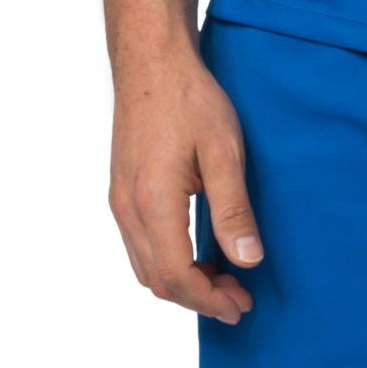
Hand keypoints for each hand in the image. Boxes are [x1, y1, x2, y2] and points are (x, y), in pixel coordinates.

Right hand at [107, 43, 263, 318]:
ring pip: (145, 267)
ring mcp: (119, 200)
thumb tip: (248, 261)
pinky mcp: (121, 192)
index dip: (210, 300)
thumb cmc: (188, 98)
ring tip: (223, 280)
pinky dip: (168, 263)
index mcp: (152, 200)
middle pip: (157, 280)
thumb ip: (234, 212)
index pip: (177, 275)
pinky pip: (140, 246)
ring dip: (183, 283)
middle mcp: (127, 207)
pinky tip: (198, 254)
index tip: (241, 306)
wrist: (151, 62)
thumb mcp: (225, 152)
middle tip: (239, 299)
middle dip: (199, 299)